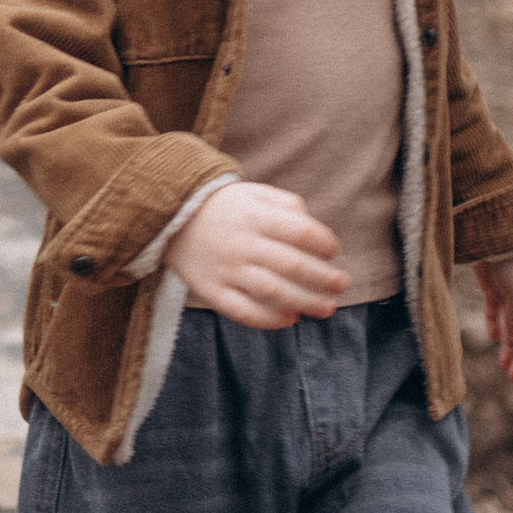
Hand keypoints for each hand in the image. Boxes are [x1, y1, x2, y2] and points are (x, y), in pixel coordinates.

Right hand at [163, 182, 349, 329]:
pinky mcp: (212, 291)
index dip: (323, 242)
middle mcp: (242, 244)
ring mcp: (226, 270)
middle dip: (324, 278)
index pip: (299, 231)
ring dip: (305, 302)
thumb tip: (314, 228)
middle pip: (292, 265)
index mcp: (254, 216)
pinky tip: (290, 319)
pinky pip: (244, 311)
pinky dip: (270, 319)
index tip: (334, 250)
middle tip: (343, 285)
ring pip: (273, 292)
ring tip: (328, 308)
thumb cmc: (222, 206)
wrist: (169, 217)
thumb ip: (285, 204)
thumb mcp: (252, 193)